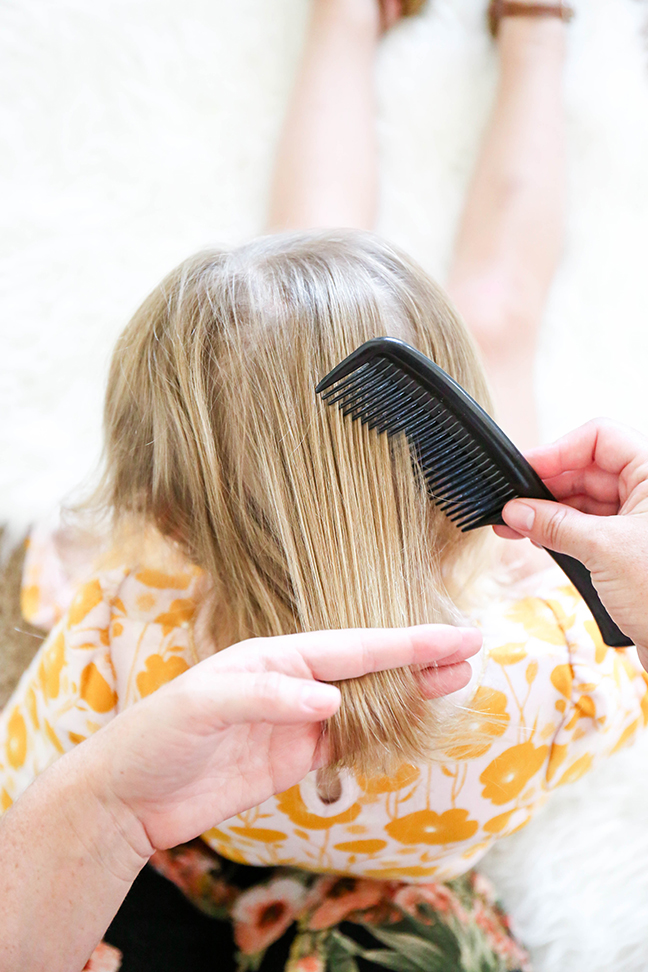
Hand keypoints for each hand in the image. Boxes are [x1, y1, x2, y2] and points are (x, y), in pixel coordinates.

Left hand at [84, 624, 480, 862]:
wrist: (131, 797)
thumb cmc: (157, 737)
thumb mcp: (201, 706)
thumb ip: (266, 696)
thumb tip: (330, 701)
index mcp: (274, 656)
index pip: (355, 646)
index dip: (408, 642)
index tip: (454, 635)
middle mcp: (292, 681)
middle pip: (369, 667)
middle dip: (420, 658)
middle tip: (471, 649)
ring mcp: (296, 721)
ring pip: (367, 701)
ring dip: (409, 692)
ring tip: (456, 680)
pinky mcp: (293, 757)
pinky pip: (349, 740)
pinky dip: (382, 731)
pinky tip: (408, 722)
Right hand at [494, 418, 647, 665]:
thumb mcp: (604, 550)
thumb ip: (556, 524)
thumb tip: (516, 510)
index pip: (602, 439)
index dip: (560, 450)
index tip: (525, 470)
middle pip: (589, 468)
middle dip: (547, 484)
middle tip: (511, 502)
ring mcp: (639, 522)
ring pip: (586, 500)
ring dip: (548, 510)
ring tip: (513, 524)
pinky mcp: (629, 549)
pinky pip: (589, 527)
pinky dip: (561, 531)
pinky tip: (534, 537)